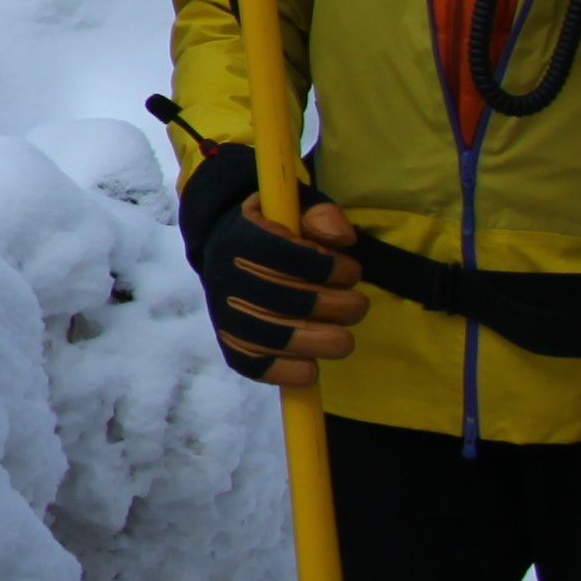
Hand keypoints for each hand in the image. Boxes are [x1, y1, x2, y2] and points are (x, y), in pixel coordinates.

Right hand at [174, 144, 365, 380]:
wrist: (224, 247)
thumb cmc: (272, 229)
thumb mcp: (294, 208)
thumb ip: (321, 215)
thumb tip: (342, 238)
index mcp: (242, 237)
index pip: (288, 256)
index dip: (329, 268)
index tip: (350, 270)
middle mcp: (227, 277)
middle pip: (288, 301)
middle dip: (336, 306)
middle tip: (357, 305)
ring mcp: (225, 314)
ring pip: (277, 337)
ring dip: (322, 342)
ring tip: (343, 337)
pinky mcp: (229, 343)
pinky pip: (254, 366)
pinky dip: (286, 372)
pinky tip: (311, 368)